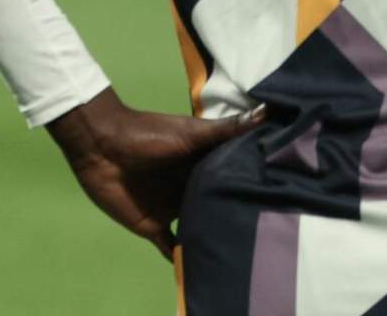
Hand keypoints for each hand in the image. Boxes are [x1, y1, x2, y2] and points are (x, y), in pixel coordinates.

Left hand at [45, 88, 263, 260]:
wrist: (101, 145)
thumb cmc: (148, 133)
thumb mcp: (192, 132)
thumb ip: (228, 129)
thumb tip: (267, 112)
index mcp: (203, 165)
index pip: (234, 179)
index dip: (254, 187)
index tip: (285, 198)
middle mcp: (192, 188)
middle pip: (219, 206)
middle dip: (237, 218)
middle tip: (271, 234)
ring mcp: (173, 208)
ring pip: (200, 229)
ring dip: (215, 240)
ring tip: (245, 258)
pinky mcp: (154, 227)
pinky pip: (172, 248)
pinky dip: (183, 259)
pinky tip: (202, 273)